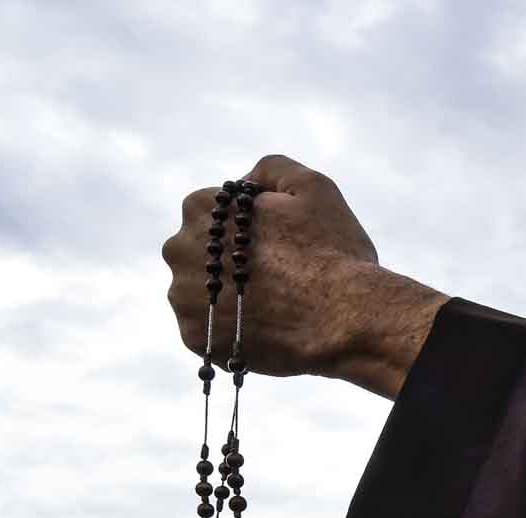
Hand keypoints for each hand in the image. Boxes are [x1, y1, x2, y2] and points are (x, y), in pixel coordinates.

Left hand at [162, 154, 446, 396]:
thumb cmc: (333, 251)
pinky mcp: (195, 340)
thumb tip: (245, 181)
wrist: (347, 319)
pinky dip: (233, 333)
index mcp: (199, 207)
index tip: (278, 245)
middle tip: (276, 279)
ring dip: (230, 300)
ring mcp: (182, 299)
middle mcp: (178, 250)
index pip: (214, 216)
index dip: (249, 230)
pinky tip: (266, 331)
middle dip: (232, 265)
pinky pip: (210, 334)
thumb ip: (270, 168)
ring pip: (202, 297)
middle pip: (200, 256)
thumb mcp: (311, 186)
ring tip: (274, 308)